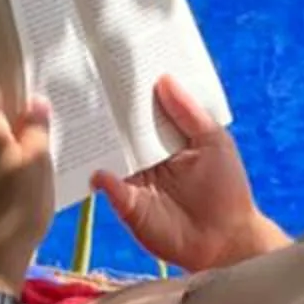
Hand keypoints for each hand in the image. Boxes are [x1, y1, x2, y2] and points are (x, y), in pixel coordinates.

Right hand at [93, 77, 279, 271]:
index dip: (129, 91)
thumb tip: (163, 78)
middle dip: (103, 110)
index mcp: (165, 138)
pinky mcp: (128, 204)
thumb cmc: (226, 188)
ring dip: (94, 141)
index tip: (111, 64)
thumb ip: (188, 112)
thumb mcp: (214, 142)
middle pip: (118, 130)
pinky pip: (111, 188)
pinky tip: (99, 169)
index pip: (141, 110)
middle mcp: (144, 156)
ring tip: (76, 118)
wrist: (227, 240)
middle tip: (81, 84)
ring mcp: (133, 180)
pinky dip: (103, 178)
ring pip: (108, 155)